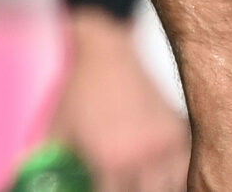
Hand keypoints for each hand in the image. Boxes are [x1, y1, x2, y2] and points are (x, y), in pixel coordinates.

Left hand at [48, 15, 186, 191]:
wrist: (108, 53)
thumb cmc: (80, 90)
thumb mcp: (59, 128)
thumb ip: (54, 161)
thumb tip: (45, 182)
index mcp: (108, 158)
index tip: (102, 188)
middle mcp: (141, 155)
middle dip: (132, 191)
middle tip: (120, 182)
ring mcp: (166, 146)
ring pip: (171, 187)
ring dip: (155, 186)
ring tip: (140, 178)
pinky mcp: (180, 134)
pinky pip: (185, 169)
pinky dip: (176, 175)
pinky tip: (160, 173)